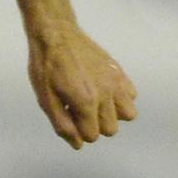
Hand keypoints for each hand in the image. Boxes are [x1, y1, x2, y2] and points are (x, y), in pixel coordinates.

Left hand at [28, 22, 136, 149]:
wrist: (56, 33)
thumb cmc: (45, 66)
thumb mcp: (45, 99)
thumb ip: (62, 125)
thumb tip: (79, 144)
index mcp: (85, 101)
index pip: (92, 136)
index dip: (78, 130)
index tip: (69, 116)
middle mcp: (105, 93)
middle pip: (111, 129)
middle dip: (95, 124)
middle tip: (79, 109)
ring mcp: (115, 81)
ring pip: (128, 114)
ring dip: (112, 113)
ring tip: (95, 102)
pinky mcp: (119, 71)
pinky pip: (132, 95)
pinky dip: (121, 98)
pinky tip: (104, 90)